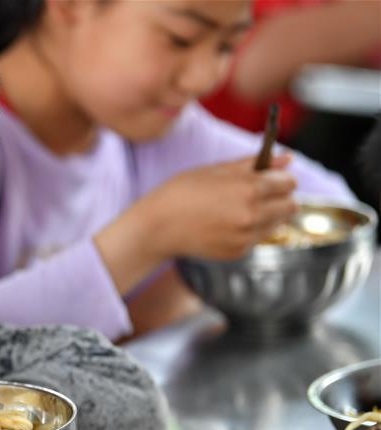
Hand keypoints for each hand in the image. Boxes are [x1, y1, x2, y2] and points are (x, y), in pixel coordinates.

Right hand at [144, 154, 297, 260]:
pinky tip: (228, 224)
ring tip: (241, 209)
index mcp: (249, 189)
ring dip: (268, 215)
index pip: (289, 183)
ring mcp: (246, 236)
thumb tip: (287, 158)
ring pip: (278, 224)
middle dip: (280, 198)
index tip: (271, 178)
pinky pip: (258, 238)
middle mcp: (252, 215)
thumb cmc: (183, 192)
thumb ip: (254, 163)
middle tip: (260, 194)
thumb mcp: (217, 170)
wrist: (158, 226)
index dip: (281, 178)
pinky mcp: (239, 252)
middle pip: (291, 206)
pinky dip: (251, 231)